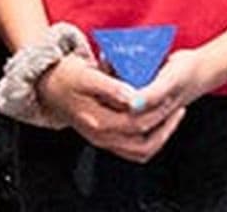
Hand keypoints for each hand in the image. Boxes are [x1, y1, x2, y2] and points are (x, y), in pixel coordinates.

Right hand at [37, 55, 185, 163]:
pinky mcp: (104, 138)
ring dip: (159, 135)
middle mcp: (100, 135)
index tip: (171, 94)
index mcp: (97, 120)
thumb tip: (133, 97)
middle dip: (163, 122)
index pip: (135, 122)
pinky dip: (148, 140)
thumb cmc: (68, 76)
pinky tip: (158, 122)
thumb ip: (111, 87)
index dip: (156, 110)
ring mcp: (102, 139)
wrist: (49, 86)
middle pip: (141, 139)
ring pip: (139, 150)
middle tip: (177, 103)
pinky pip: (132, 149)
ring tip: (174, 114)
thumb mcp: (88, 75)